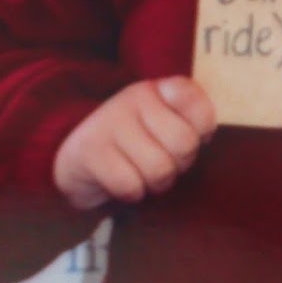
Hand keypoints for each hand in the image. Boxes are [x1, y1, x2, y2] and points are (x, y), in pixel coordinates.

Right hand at [53, 77, 215, 210]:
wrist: (77, 160)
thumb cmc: (134, 145)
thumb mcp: (165, 125)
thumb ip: (192, 122)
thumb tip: (204, 132)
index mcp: (160, 89)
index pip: (198, 103)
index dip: (202, 130)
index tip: (190, 136)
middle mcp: (135, 98)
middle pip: (184, 144)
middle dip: (178, 165)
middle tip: (161, 161)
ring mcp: (110, 121)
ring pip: (159, 168)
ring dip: (154, 183)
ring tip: (140, 173)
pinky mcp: (90, 150)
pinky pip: (131, 185)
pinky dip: (131, 193)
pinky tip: (120, 180)